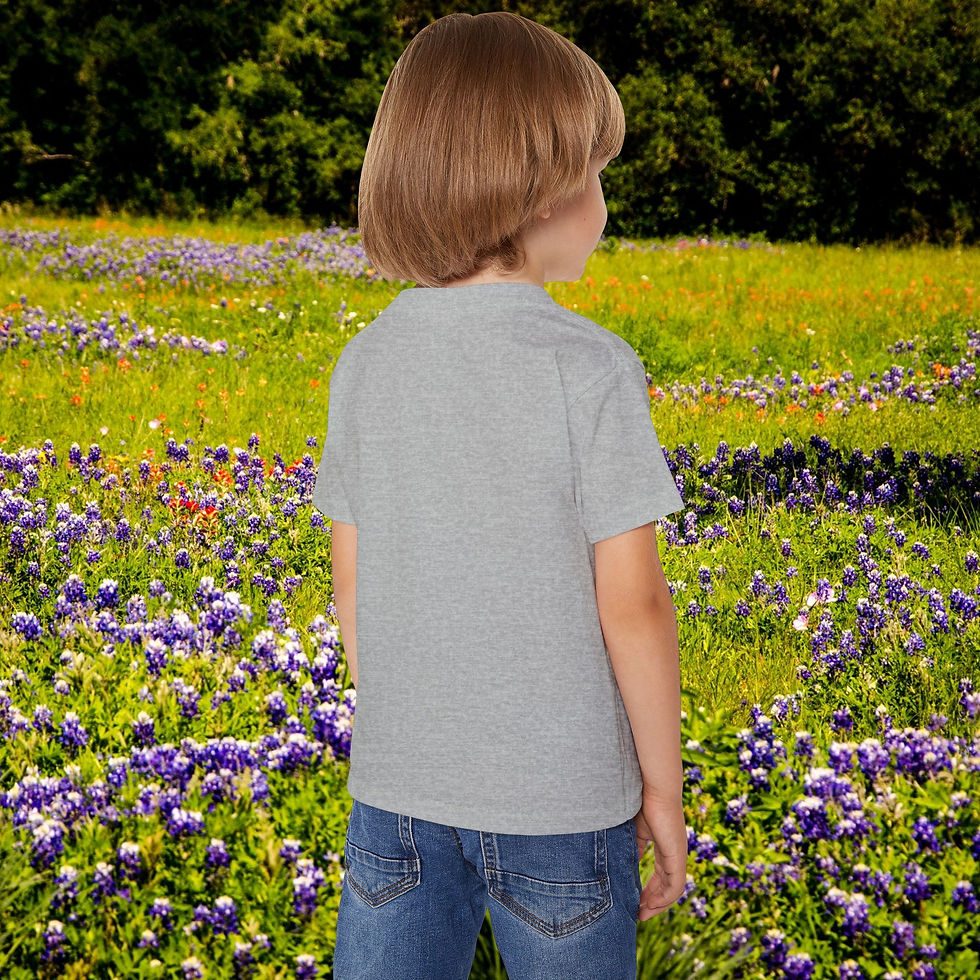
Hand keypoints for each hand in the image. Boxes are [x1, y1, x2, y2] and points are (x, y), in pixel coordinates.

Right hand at [633, 797, 687, 921]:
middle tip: (637, 914)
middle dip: (652, 901)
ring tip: (642, 913)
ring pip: (672, 889)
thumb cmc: (639, 799)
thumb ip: (629, 845)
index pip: (660, 874)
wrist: (652, 785)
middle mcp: (674, 852)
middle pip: (666, 885)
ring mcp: (677, 855)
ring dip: (658, 904)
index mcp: (663, 844)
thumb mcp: (631, 828)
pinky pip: (675, 886)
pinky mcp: (678, 856)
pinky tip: (650, 904)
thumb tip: (618, 861)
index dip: (648, 889)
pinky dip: (664, 898)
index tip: (634, 900)